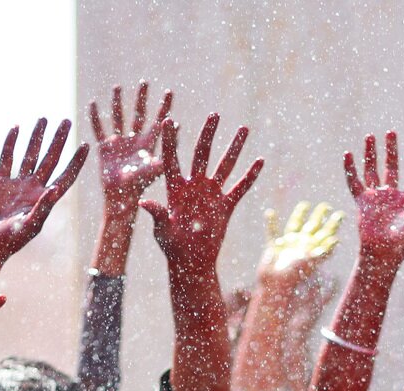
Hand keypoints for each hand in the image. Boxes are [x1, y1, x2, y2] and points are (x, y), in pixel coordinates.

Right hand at [0, 118, 88, 265]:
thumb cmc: (12, 239)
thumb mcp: (31, 224)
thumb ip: (43, 207)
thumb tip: (56, 190)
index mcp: (47, 198)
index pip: (66, 175)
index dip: (76, 162)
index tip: (86, 145)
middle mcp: (35, 188)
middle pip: (51, 159)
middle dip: (59, 141)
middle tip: (67, 121)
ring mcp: (19, 184)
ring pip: (30, 154)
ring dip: (37, 137)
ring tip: (44, 118)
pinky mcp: (1, 182)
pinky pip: (7, 158)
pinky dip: (11, 143)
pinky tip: (16, 128)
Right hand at [89, 81, 171, 211]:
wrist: (120, 198)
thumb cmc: (140, 186)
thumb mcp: (155, 168)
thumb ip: (166, 150)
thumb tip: (177, 130)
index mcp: (149, 145)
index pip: (158, 122)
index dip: (164, 107)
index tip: (169, 91)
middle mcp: (135, 142)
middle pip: (139, 115)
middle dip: (142, 99)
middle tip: (145, 82)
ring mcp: (119, 143)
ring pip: (119, 118)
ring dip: (119, 103)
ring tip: (118, 87)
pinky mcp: (105, 148)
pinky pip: (99, 129)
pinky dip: (95, 117)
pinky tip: (94, 104)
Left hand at [140, 114, 264, 275]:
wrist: (193, 262)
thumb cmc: (172, 248)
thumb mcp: (162, 230)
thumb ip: (157, 215)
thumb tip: (143, 203)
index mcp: (175, 189)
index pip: (171, 159)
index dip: (170, 140)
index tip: (168, 119)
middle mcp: (194, 186)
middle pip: (202, 154)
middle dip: (209, 134)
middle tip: (215, 115)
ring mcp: (211, 194)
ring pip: (225, 165)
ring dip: (234, 148)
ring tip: (243, 129)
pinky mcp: (225, 206)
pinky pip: (241, 188)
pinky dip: (250, 176)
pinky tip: (260, 161)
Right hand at [258, 201, 342, 290]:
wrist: (275, 286)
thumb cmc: (294, 276)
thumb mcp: (311, 262)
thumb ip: (323, 251)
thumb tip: (336, 239)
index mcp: (312, 248)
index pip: (324, 233)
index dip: (332, 224)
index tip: (339, 214)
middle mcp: (301, 245)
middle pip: (312, 227)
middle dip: (319, 216)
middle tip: (326, 205)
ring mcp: (288, 245)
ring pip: (294, 225)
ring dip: (299, 215)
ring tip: (305, 204)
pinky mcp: (273, 247)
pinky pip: (272, 232)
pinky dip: (270, 223)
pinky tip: (270, 213)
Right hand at [344, 131, 403, 268]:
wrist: (383, 254)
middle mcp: (391, 197)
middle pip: (392, 168)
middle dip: (392, 150)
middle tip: (391, 132)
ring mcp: (376, 199)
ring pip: (372, 170)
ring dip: (371, 154)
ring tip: (370, 136)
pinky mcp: (362, 203)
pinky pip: (354, 183)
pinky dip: (350, 170)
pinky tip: (348, 155)